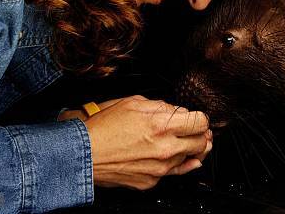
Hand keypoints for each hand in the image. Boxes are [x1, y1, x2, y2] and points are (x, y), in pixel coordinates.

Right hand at [60, 95, 212, 189]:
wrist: (83, 155)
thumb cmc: (104, 127)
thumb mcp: (134, 103)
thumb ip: (161, 106)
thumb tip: (177, 111)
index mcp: (162, 125)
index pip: (201, 122)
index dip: (200, 118)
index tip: (196, 118)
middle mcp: (165, 148)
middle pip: (201, 142)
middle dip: (201, 134)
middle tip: (197, 130)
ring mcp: (160, 168)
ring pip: (192, 158)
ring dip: (191, 149)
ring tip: (189, 141)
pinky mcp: (152, 181)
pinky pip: (176, 172)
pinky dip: (181, 164)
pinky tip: (182, 158)